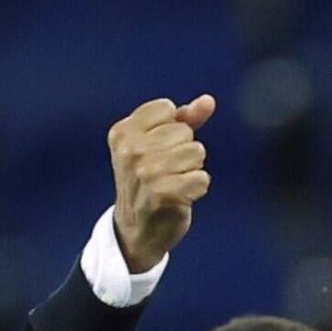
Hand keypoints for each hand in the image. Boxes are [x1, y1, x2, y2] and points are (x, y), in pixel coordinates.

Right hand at [105, 96, 216, 271]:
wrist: (137, 229)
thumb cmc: (150, 182)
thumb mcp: (158, 144)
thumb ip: (184, 119)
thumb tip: (209, 101)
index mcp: (122, 132)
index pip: (167, 108)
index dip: (173, 129)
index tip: (158, 150)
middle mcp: (129, 150)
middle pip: (184, 132)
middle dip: (184, 151)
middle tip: (166, 172)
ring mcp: (144, 172)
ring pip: (196, 152)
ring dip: (192, 169)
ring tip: (174, 182)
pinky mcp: (161, 193)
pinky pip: (201, 178)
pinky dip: (198, 187)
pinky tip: (182, 196)